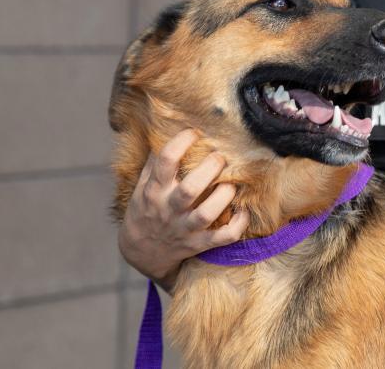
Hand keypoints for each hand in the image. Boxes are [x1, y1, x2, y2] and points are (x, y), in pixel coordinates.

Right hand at [118, 129, 248, 290]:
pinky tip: (244, 211)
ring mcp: (185, 228)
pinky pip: (222, 237)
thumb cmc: (146, 210)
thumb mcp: (142, 186)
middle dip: (209, 169)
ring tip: (231, 184)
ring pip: (206, 214)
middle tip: (220, 157)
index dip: (181, 142)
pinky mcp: (198, 244)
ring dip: (223, 196)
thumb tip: (169, 131)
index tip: (194, 132)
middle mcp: (169, 209)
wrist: (141, 252)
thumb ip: (155, 163)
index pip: (165, 161)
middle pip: (190, 189)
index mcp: (155, 190)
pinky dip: (237, 225)